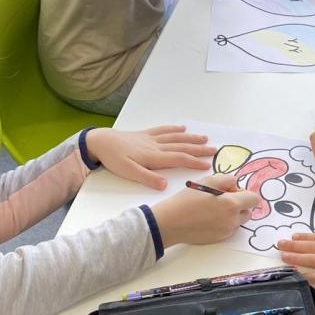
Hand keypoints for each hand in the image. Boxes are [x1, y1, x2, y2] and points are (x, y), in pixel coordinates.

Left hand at [83, 125, 213, 189]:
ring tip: (204, 138)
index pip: (178, 159)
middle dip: (198, 149)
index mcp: (154, 157)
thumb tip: (165, 186)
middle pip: (181, 146)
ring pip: (175, 137)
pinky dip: (174, 129)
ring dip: (191, 138)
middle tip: (214, 150)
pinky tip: (182, 128)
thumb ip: (147, 178)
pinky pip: (163, 130)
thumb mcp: (129, 173)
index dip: (194, 162)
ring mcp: (151, 138)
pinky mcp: (145, 134)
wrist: (100, 142)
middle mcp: (156, 146)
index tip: (208, 165)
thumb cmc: (114, 159)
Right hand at [150, 174, 259, 246]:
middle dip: (239, 204)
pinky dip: (223, 222)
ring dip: (232, 214)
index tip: (232, 191)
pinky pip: (228, 228)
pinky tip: (208, 217)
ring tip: (213, 208)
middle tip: (222, 198)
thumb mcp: (208, 181)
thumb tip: (235, 185)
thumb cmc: (187, 200)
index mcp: (232, 204)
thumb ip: (227, 180)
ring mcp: (226, 231)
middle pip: (248, 211)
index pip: (254, 199)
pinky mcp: (219, 239)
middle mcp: (232, 220)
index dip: (245, 193)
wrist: (171, 222)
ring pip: (238, 221)